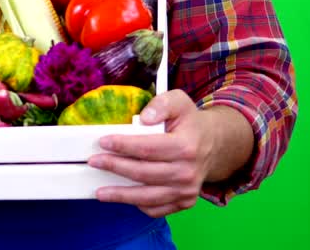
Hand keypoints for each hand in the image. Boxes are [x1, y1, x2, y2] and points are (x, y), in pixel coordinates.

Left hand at [88, 90, 251, 217]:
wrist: (214, 144)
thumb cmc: (190, 122)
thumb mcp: (179, 101)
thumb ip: (161, 104)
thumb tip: (143, 119)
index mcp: (187, 146)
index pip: (148, 148)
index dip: (123, 145)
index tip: (104, 142)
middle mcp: (188, 172)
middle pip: (144, 173)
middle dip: (115, 167)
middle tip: (95, 162)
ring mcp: (187, 190)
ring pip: (148, 197)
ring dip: (121, 195)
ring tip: (100, 192)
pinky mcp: (185, 201)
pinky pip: (157, 208)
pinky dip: (138, 204)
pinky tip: (124, 196)